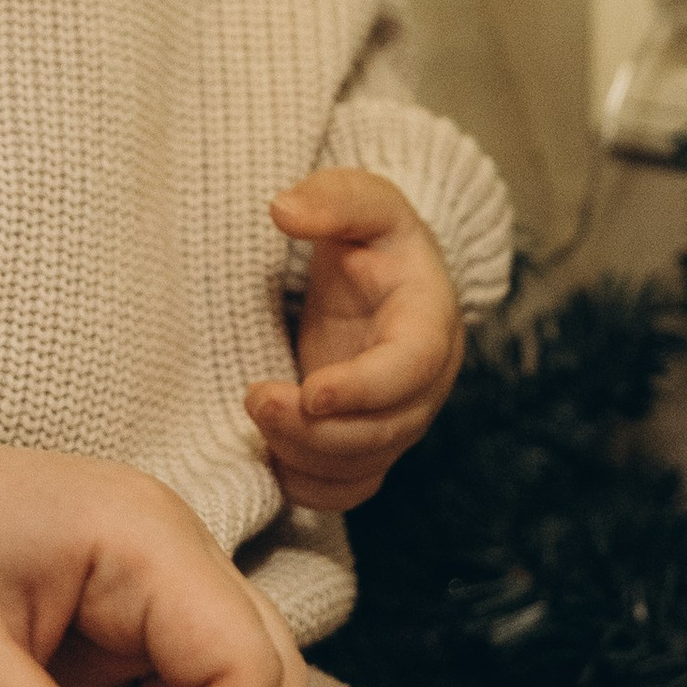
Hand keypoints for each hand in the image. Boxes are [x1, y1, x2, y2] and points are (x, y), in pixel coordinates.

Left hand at [244, 169, 463, 511]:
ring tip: (255, 418)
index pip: (411, 368)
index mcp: (430, 322)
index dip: (365, 388)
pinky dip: (311, 488)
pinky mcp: (370, 442)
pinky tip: (270, 460)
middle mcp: (424, 382)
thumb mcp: (360, 199)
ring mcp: (399, 418)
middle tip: (256, 399)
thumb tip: (282, 209)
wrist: (384, 271)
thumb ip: (330, 199)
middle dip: (318, 429)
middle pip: (385, 430)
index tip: (310, 391)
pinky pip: (350, 488)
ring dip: (306, 457)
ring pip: (365, 464)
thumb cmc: (373, 234)